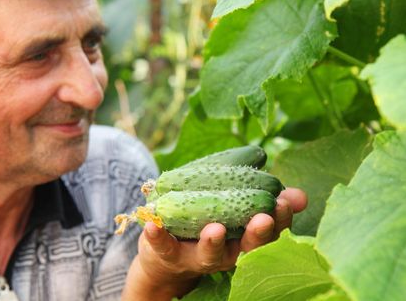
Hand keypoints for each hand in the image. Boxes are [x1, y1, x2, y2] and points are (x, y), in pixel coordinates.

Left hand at [121, 187, 306, 300]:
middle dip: (255, 234)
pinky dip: (158, 236)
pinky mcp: (166, 252)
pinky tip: (153, 224)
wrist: (166, 259)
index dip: (279, 219)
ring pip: (208, 254)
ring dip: (212, 242)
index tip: (285, 202)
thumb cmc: (207, 227)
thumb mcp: (237, 213)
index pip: (267, 231)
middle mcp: (224, 253)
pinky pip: (162, 246)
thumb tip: (302, 196)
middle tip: (263, 219)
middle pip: (244, 248)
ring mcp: (195, 255)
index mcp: (242, 239)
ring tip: (215, 229)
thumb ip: (266, 202)